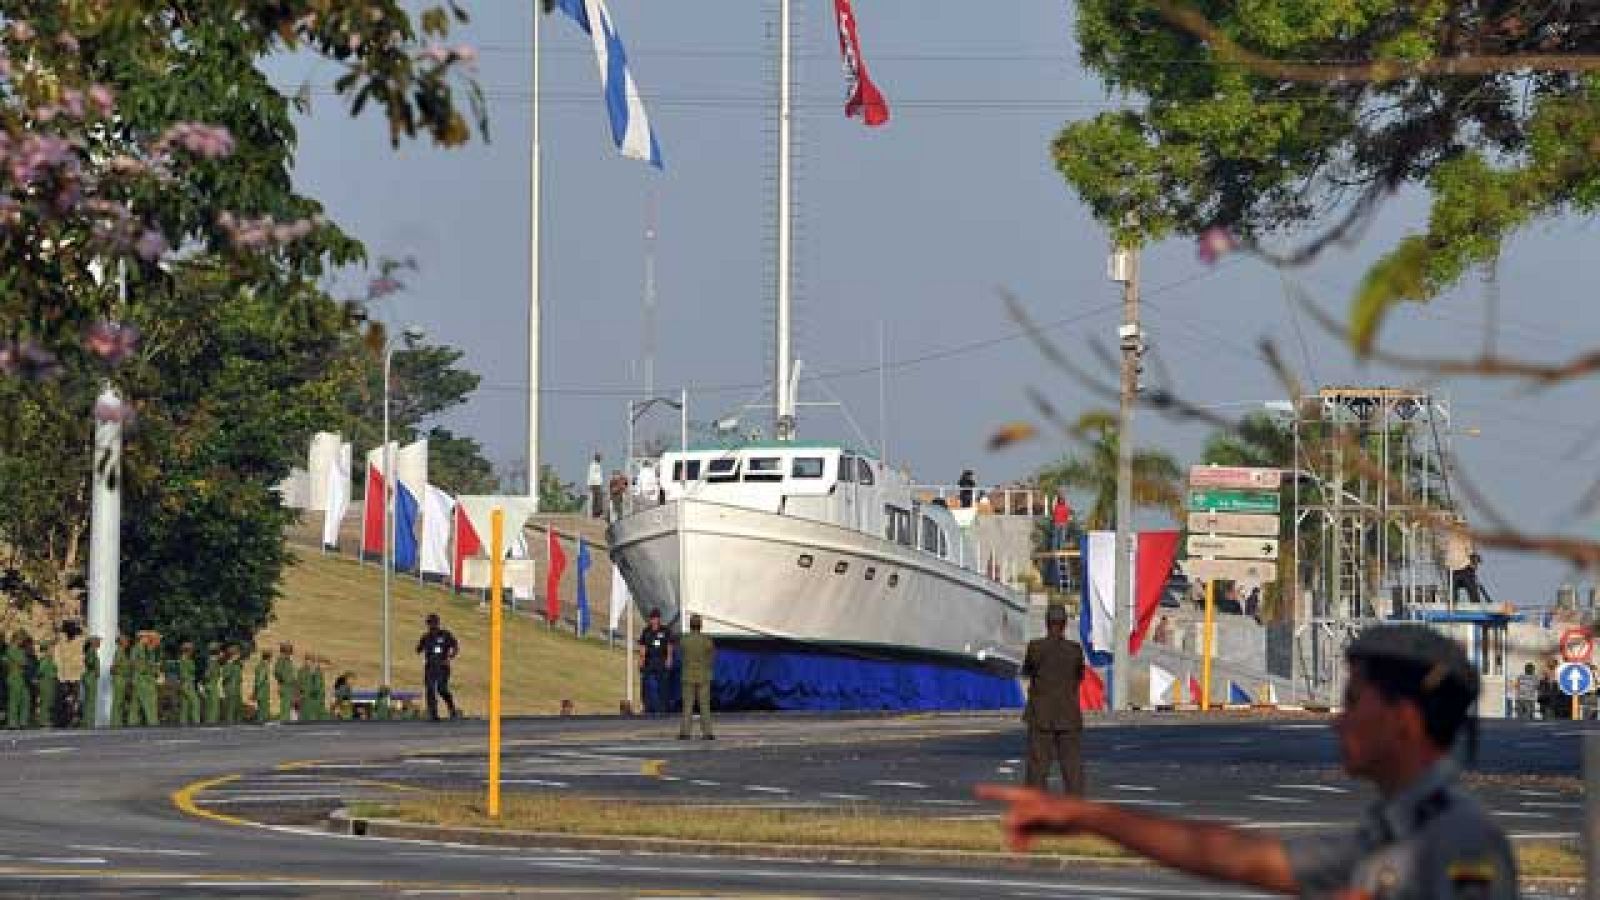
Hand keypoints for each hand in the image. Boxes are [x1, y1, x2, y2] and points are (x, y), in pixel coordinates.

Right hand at [974, 784, 1089, 851]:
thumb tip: (1009, 822)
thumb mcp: (1043, 811)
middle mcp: (1026, 806)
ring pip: (1016, 830)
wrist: (1081, 819)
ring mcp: (1031, 817)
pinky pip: (1024, 836)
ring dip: (1016, 840)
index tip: (976, 789)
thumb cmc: (1065, 810)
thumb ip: (1024, 815)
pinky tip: (1024, 850)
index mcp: (1026, 796)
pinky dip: (1023, 843)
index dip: (989, 791)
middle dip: (1011, 831)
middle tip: (1016, 844)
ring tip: (1021, 851)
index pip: (1003, 792)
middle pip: (1008, 818)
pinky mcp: (1037, 828)